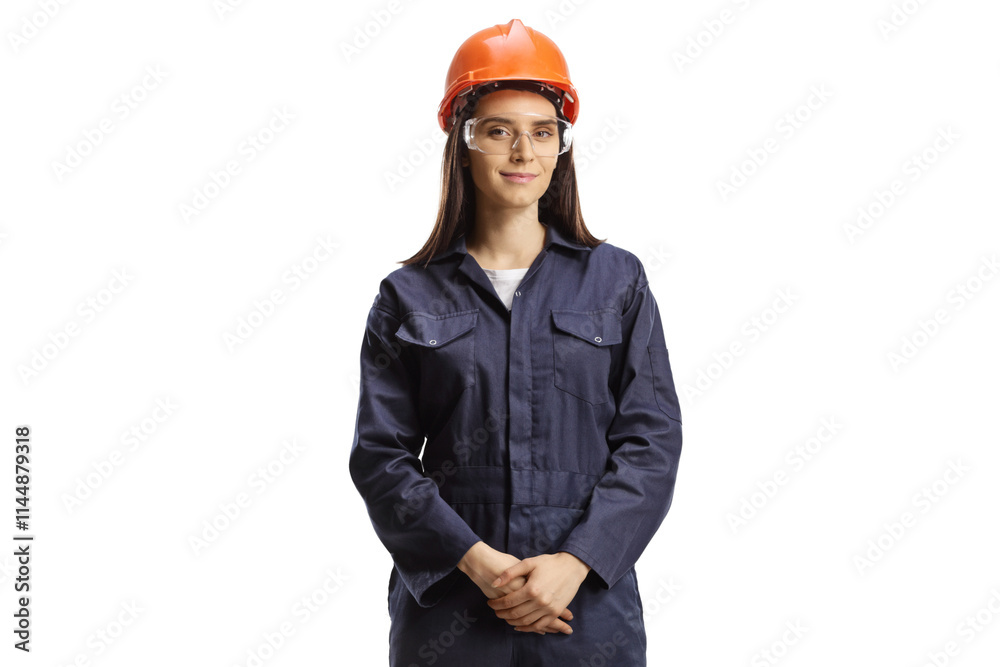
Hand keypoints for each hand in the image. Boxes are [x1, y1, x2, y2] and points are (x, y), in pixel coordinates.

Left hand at [457, 542, 572, 634]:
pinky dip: (528, 628)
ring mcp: (549, 609)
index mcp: (531, 589)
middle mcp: (540, 601)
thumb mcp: (528, 563)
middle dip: (502, 614)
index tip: (490, 603)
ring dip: (512, 622)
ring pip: (526, 622)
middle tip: (495, 612)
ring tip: (505, 618)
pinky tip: (519, 625)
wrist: (572, 567)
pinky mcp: (555, 612)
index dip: (497, 604)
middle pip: (515, 614)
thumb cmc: (549, 563)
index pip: (508, 602)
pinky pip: (539, 625)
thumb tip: (494, 584)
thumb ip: (510, 573)